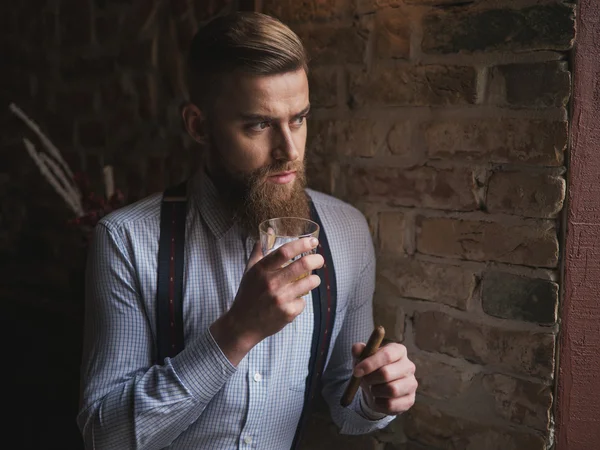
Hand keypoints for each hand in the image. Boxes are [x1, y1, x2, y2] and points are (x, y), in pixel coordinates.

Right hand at [210, 237, 323, 364]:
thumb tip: (269, 231)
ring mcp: (281, 299)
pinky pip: (303, 301)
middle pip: (303, 265)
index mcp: (262, 270)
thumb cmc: (247, 295)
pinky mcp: (288, 313)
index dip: (302, 244)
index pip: (285, 252)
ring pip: (309, 283)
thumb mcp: (250, 272)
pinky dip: (301, 299)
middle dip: (317, 260)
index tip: (313, 241)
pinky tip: (294, 300)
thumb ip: (260, 251)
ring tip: (312, 279)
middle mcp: (271, 283)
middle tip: (320, 259)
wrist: (242, 325)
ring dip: (315, 279)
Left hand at [352, 342, 416, 414]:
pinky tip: (378, 399)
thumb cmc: (371, 369)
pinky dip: (379, 403)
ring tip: (373, 389)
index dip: (370, 363)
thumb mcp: (362, 358)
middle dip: (370, 379)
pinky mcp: (410, 400)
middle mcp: (409, 366)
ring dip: (375, 391)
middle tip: (364, 380)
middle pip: (386, 373)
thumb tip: (356, 348)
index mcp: (398, 351)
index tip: (356, 371)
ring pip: (391, 390)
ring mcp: (412, 383)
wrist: (376, 389)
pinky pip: (391, 404)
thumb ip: (359, 351)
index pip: (387, 354)